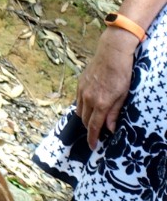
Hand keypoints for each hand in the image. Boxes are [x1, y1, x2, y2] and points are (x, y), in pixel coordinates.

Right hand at [78, 27, 142, 148]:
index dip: (93, 138)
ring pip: (79, 111)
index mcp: (101, 103)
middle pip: (85, 120)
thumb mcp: (123, 95)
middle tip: (97, 134)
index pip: (94, 126)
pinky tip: (90, 106)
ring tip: (94, 120)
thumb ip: (114, 112)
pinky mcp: (80, 83)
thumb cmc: (122, 74)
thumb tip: (109, 128)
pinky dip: (82, 107)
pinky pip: (78, 100)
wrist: (111, 53)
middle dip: (90, 129)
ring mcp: (82, 90)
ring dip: (85, 118)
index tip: (93, 146)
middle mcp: (88, 98)